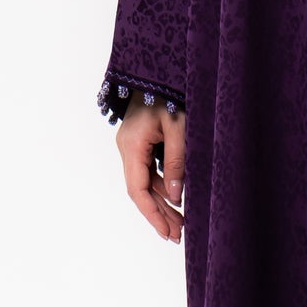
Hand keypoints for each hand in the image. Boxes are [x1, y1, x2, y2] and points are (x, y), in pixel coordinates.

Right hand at [116, 98, 184, 239]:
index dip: (152, 214)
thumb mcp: (180, 128)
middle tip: (177, 236)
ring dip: (162, 203)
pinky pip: (148, 171)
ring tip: (180, 224)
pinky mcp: (140, 142)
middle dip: (159, 214)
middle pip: (140, 190)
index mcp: (132, 145)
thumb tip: (176, 196)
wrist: (160, 70)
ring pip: (145, 182)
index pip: (138, 190)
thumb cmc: (171, 94)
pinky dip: (162, 187)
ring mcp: (131, 145)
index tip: (167, 233)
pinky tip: (176, 201)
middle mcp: (126, 147)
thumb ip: (176, 162)